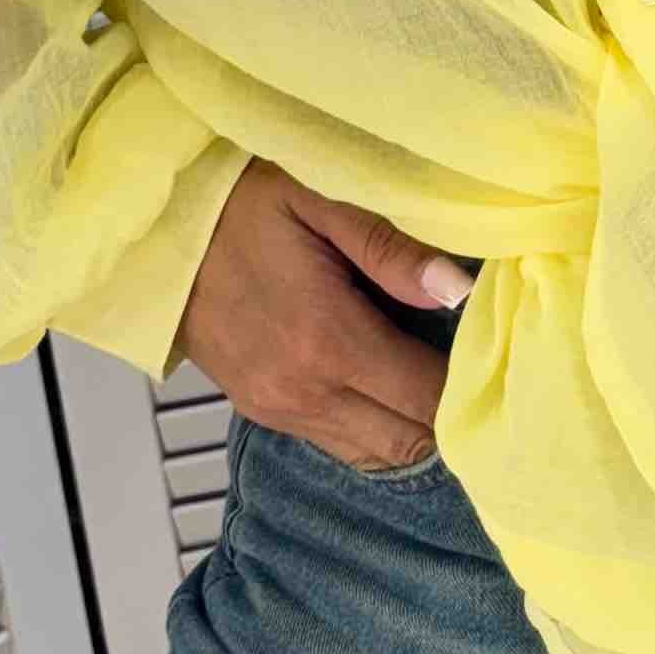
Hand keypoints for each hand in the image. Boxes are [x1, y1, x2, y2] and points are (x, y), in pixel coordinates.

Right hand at [175, 157, 478, 472]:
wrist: (159, 231)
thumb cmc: (245, 203)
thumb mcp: (320, 199)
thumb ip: (392, 249)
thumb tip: (460, 291)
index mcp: (328, 341)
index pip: (426, 399)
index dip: (470, 388)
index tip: (495, 357)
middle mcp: (305, 392)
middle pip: (407, 443)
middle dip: (449, 417)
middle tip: (475, 372)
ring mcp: (278, 409)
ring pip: (372, 453)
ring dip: (410, 426)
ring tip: (435, 378)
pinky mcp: (259, 411)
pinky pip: (336, 441)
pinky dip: (372, 426)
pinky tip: (385, 383)